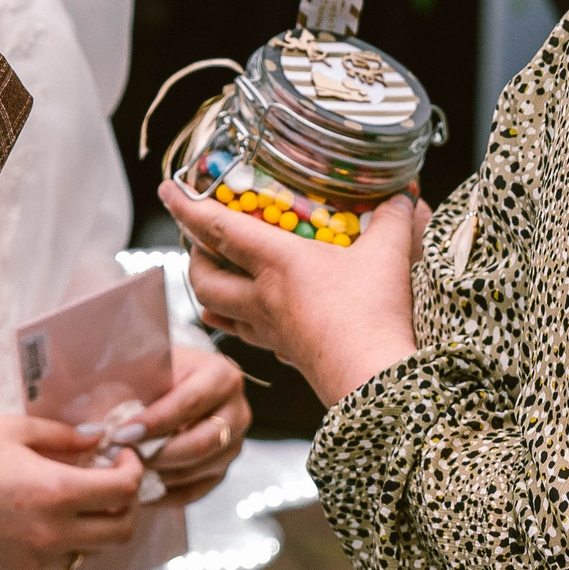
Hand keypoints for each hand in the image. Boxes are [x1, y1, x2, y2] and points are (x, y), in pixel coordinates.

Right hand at [0, 414, 146, 569]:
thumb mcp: (12, 430)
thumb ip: (63, 436)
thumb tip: (97, 439)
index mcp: (55, 491)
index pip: (124, 490)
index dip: (134, 470)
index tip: (124, 456)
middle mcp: (54, 531)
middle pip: (122, 530)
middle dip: (130, 503)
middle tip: (115, 480)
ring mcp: (39, 556)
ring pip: (96, 549)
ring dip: (101, 524)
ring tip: (84, 498)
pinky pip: (64, 558)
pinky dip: (72, 539)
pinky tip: (52, 515)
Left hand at [126, 346, 250, 505]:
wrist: (180, 381)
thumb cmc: (159, 371)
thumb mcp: (149, 366)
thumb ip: (132, 388)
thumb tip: (95, 427)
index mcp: (222, 376)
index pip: (189, 403)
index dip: (155, 421)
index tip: (121, 433)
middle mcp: (236, 412)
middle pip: (200, 443)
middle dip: (155, 454)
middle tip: (118, 456)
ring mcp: (233, 445)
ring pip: (195, 471)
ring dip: (156, 475)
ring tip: (121, 472)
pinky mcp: (221, 470)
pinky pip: (193, 492)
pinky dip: (163, 494)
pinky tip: (136, 490)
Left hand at [159, 183, 429, 405]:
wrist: (373, 379)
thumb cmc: (373, 315)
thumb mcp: (388, 255)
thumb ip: (392, 219)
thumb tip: (402, 195)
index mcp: (277, 262)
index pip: (218, 228)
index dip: (187, 206)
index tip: (167, 190)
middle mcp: (262, 295)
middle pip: (203, 276)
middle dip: (191, 254)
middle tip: (197, 236)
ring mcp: (268, 328)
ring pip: (214, 309)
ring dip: (204, 289)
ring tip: (210, 272)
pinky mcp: (282, 353)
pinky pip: (243, 334)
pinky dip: (232, 320)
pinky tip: (239, 317)